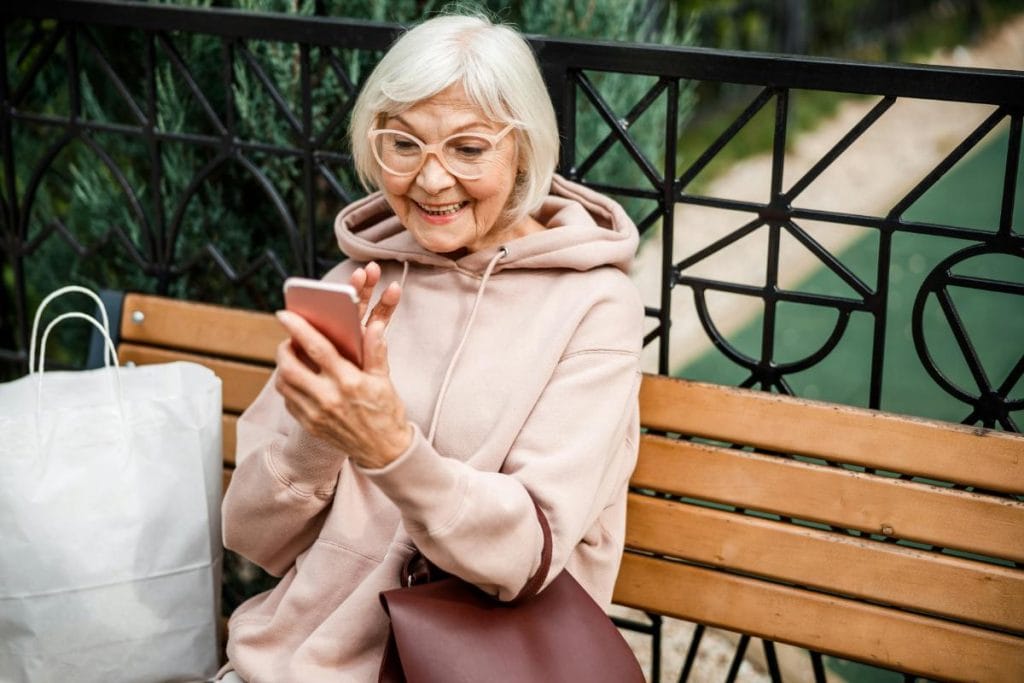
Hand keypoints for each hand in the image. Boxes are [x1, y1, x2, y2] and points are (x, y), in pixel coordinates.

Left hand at [274, 270, 411, 468]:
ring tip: (292, 358)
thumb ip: (375, 351)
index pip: (317, 349)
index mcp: (349, 382)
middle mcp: (328, 398)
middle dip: (284, 348)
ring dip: (282, 367)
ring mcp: (316, 414)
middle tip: (289, 340)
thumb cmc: (386, 412)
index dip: (298, 329)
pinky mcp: (310, 425)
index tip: (285, 314)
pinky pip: (289, 401)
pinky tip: (298, 380)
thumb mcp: (384, 380)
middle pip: (290, 367)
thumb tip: (373, 326)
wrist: (384, 451)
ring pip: (284, 384)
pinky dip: (288, 386)